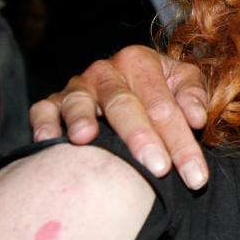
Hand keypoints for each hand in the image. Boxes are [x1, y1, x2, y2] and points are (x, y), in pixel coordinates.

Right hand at [28, 46, 211, 187]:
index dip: (183, 143)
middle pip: (125, 105)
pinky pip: (43, 109)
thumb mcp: (183, 80)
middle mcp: (107, 72)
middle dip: (142, 138)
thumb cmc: (159, 88)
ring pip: (79, 102)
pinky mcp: (52, 102)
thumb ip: (194, 94)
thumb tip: (196, 118)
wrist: (126, 81)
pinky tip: (48, 140)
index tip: (196, 177)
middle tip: (159, 169)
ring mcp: (77, 87)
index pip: (165, 106)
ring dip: (81, 119)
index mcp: (141, 62)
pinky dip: (44, 122)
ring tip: (85, 138)